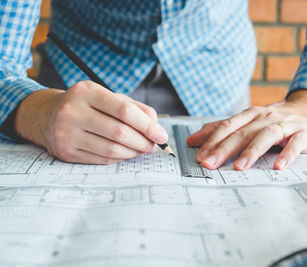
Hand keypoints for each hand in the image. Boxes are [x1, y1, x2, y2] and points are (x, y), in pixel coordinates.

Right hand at [14, 81, 167, 163]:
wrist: (47, 115)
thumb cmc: (87, 105)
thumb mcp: (108, 97)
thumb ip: (135, 108)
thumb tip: (157, 129)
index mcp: (86, 91)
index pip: (124, 110)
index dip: (148, 125)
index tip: (161, 135)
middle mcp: (73, 111)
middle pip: (120, 132)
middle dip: (144, 142)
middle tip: (153, 145)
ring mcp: (66, 133)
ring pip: (112, 149)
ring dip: (134, 152)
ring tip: (142, 149)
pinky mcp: (65, 152)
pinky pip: (102, 159)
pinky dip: (120, 158)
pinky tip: (126, 153)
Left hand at [187, 90, 306, 169]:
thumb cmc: (275, 119)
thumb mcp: (248, 121)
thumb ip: (223, 130)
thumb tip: (193, 140)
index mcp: (251, 115)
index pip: (228, 126)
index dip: (212, 140)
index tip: (199, 156)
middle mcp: (265, 118)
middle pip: (243, 132)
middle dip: (224, 148)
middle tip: (210, 164)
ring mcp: (285, 124)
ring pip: (266, 136)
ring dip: (251, 151)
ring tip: (239, 166)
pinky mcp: (304, 133)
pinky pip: (295, 143)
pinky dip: (287, 154)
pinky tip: (279, 166)